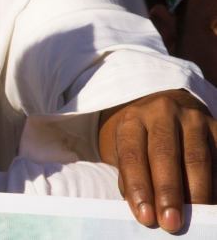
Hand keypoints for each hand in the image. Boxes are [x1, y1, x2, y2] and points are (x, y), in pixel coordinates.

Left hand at [99, 90, 215, 232]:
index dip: (138, 188)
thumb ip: (132, 180)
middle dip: (168, 192)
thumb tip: (147, 211)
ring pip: (197, 158)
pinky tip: (211, 203)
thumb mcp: (126, 153)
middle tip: (171, 222)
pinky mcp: (215, 126)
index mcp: (132, 120)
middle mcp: (161, 113)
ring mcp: (191, 118)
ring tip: (194, 217)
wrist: (164, 114)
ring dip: (196, 193)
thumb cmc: (141, 143)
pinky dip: (215, 183)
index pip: (132, 155)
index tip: (145, 216)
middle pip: (164, 154)